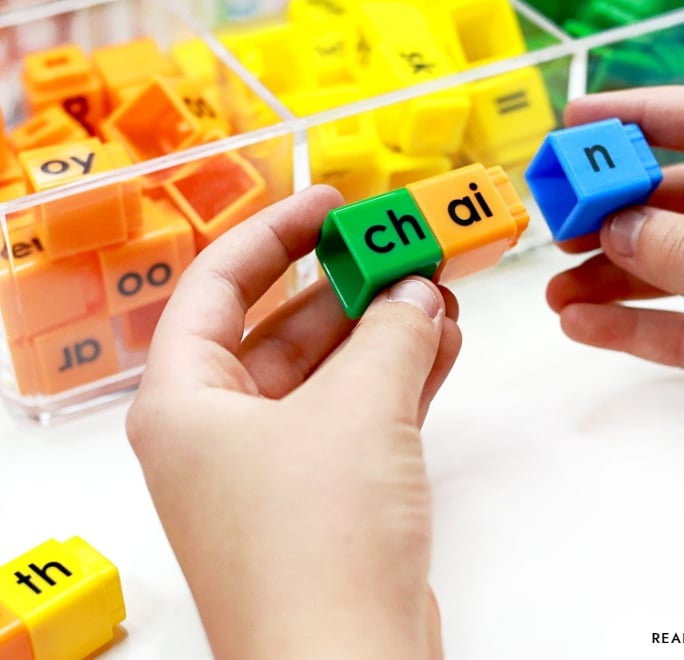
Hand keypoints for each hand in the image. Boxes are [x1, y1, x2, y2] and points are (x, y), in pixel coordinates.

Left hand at [127, 185, 460, 659]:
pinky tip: (442, 343)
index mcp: (186, 401)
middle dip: (348, 285)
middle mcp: (219, 432)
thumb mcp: (358, 408)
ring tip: (438, 290)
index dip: (275, 231)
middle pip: (283, 328)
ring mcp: (274, 469)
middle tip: (403, 246)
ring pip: (330, 374)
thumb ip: (389, 332)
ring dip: (383, 331)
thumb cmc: (320, 538)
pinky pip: (359, 416)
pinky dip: (398, 378)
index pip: (218, 284)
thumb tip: (413, 293)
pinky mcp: (326, 500)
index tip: (332, 201)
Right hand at [547, 86, 683, 536]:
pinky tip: (584, 324)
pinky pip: (680, 328)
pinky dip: (631, 326)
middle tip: (561, 214)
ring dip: (615, 272)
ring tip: (559, 282)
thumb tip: (618, 223)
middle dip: (620, 206)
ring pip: (675, 267)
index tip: (583, 120)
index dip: (648, 116)